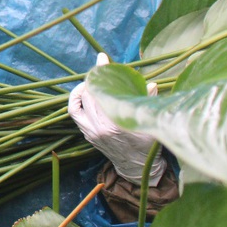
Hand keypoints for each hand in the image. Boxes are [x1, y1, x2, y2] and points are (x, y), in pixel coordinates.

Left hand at [68, 54, 165, 185]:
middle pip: (88, 95)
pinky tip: (85, 94)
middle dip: (93, 78)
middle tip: (99, 69)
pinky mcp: (87, 135)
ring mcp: (91, 132)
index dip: (101, 73)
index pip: (103, 91)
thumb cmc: (148, 144)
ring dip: (81, 90)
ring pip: (76, 105)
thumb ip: (148, 101)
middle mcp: (99, 128)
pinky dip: (77, 101)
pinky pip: (75, 114)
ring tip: (91, 82)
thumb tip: (150, 83)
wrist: (137, 168)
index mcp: (116, 124)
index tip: (102, 58)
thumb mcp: (151, 123)